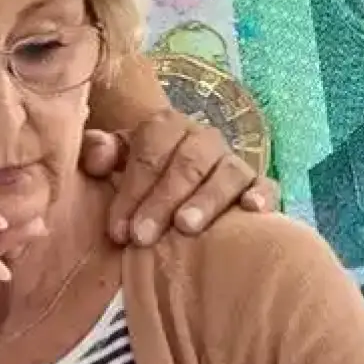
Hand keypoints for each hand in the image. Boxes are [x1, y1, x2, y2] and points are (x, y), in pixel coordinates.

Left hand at [81, 112, 279, 246]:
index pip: (149, 154)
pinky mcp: (257, 183)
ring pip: (227, 174)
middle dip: (162, 202)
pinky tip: (252, 211)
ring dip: (207, 201)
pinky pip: (266, 185)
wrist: (170, 175)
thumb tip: (98, 155)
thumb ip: (97, 152)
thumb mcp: (112, 160)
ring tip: (186, 227)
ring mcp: (232, 160)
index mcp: (163, 126)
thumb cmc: (136, 174)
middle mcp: (202, 138)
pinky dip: (262, 196)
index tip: (119, 230)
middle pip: (186, 165)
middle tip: (143, 236)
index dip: (132, 192)